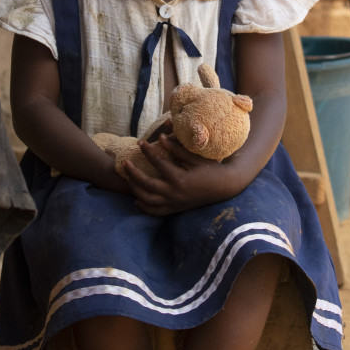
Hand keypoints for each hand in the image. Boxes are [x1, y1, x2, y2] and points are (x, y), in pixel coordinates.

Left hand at [121, 134, 244, 215]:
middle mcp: (174, 193)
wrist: (224, 188)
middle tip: (125, 162)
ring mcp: (174, 203)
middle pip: (146, 184)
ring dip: (135, 189)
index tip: (140, 143)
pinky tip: (137, 199)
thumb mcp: (195, 157)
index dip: (147, 151)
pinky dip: (144, 207)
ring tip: (128, 178)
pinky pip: (156, 211)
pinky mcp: (176, 209)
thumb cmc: (211, 169)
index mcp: (179, 178)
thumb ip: (176, 149)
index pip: (157, 163)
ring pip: (147, 200)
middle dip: (132, 173)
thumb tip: (160, 138)